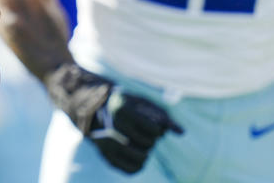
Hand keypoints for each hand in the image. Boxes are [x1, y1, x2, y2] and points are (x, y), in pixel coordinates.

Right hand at [45, 63, 182, 173]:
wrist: (91, 107)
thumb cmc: (123, 104)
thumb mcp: (141, 103)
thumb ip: (163, 117)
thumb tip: (182, 132)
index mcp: (121, 109)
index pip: (154, 129)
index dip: (158, 128)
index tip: (152, 123)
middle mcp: (112, 126)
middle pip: (148, 144)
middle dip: (152, 139)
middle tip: (145, 132)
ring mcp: (106, 142)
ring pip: (141, 158)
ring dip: (146, 152)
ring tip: (141, 143)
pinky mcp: (105, 155)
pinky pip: (130, 168)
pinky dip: (138, 164)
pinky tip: (137, 155)